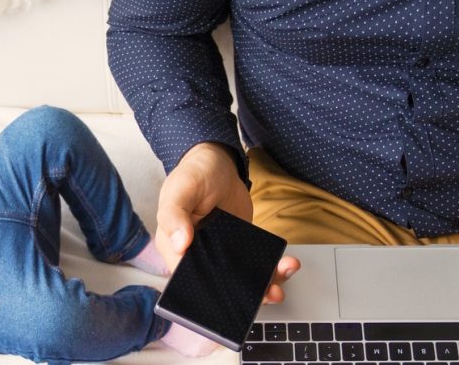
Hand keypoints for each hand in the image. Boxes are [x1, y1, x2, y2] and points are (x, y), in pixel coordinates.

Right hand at [156, 143, 300, 303]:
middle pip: (217, 285)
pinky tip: (285, 265)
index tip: (229, 295)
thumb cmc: (193, 174)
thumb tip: (179, 244)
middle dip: (242, 295)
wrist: (218, 162)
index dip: (208, 291)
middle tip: (266, 293)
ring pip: (239, 279)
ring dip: (261, 286)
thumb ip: (175, 215)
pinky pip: (255, 264)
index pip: (187, 279)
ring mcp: (220, 253)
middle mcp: (197, 255)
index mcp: (174, 248)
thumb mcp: (180, 189)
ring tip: (279, 285)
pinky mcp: (240, 247)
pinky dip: (271, 269)